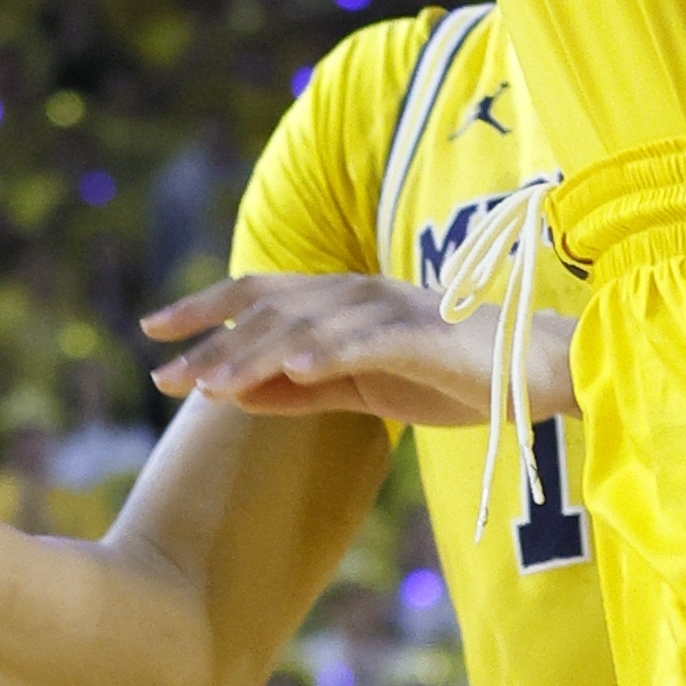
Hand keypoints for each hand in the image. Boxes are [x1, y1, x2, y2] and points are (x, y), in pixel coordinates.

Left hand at [141, 262, 578, 425]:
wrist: (534, 373)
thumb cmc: (449, 377)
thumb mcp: (360, 388)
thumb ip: (298, 388)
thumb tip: (230, 391)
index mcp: (340, 302)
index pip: (256, 296)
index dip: (202, 308)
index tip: (150, 329)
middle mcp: (356, 295)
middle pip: (269, 310)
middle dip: (211, 341)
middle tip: (164, 376)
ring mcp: (390, 311)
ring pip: (307, 326)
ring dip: (254, 353)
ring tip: (209, 383)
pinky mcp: (425, 336)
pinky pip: (369, 341)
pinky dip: (329, 351)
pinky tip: (294, 368)